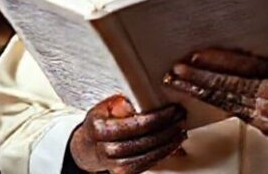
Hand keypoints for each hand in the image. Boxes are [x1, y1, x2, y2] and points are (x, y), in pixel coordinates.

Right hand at [68, 95, 186, 173]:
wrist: (87, 148)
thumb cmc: (98, 124)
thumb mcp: (103, 107)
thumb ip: (119, 103)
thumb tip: (132, 101)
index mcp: (101, 129)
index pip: (136, 124)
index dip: (158, 117)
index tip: (172, 109)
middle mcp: (106, 148)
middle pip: (145, 141)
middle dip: (167, 129)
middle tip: (180, 119)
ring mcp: (114, 164)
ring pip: (147, 156)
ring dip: (168, 144)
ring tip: (180, 132)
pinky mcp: (123, 172)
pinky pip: (146, 165)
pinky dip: (162, 155)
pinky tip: (172, 146)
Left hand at [164, 48, 267, 145]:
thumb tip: (236, 44)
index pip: (250, 68)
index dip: (222, 62)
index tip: (197, 55)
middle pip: (235, 86)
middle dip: (202, 77)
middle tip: (177, 70)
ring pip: (229, 101)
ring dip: (200, 91)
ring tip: (177, 81)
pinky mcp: (263, 128)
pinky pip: (232, 111)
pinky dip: (211, 101)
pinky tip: (195, 93)